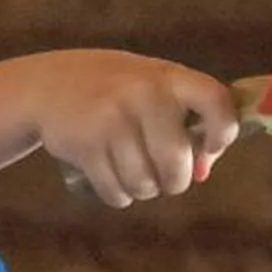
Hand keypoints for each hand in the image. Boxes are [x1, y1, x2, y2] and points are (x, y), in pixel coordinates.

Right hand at [27, 51, 240, 207]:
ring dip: (143, 188)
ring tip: (132, 169)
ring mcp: (111, 121)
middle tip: (163, 173)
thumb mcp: (152, 90)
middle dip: (173, 180)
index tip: (213, 146)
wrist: (48, 84)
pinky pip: (117, 193)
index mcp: (168, 77)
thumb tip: (202, 173)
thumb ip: (183, 124)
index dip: (224, 131)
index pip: (215, 101)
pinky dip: (119, 194)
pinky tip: (110, 173)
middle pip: (176, 165)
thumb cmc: (115, 91)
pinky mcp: (85, 147)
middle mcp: (142, 95)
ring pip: (145, 185)